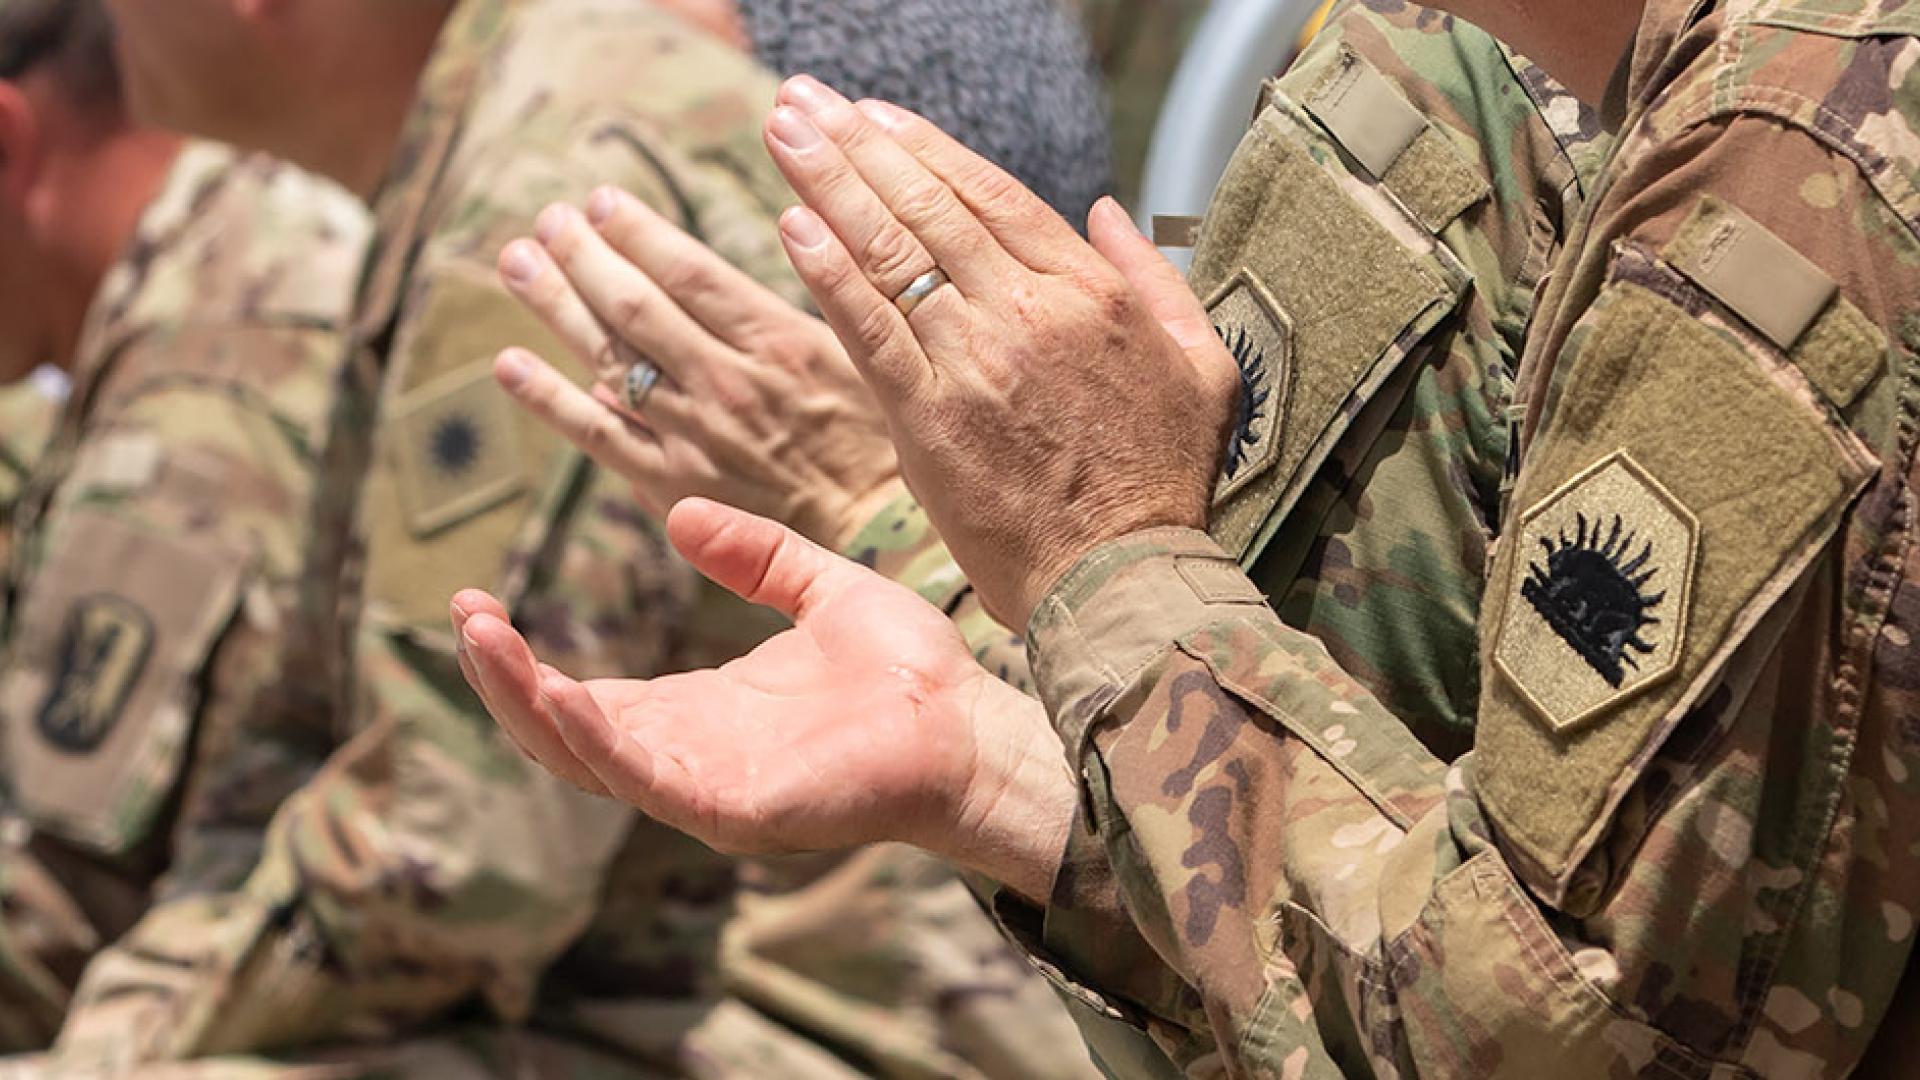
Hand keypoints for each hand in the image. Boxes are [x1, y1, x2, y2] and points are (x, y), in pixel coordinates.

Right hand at [450, 499, 1075, 901]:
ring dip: (527, 705)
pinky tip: (555, 695)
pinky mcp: (733, 809)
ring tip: (482, 642)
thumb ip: (753, 557)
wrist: (974, 727)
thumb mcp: (818, 590)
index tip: (478, 599)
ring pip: (586, 759)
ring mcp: (705, 789)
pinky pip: (645, 780)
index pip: (584, 696)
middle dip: (504, 681)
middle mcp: (688, 755)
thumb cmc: (909, 676)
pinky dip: (594, 741)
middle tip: (464, 615)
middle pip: (563, 732)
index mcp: (699, 713)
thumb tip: (680, 512)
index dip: (525, 658)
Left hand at [496, 186, 903, 550]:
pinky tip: (509, 363)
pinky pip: (598, 436)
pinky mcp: (676, 484)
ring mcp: (695, 434)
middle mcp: (727, 382)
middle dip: (585, 255)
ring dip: (556, 304)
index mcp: (777, 341)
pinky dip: (550, 398)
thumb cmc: (884, 436)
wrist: (886, 533)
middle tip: (550, 218)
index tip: (603, 200)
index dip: (638, 232)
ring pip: (610, 358)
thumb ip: (797, 305)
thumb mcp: (860, 350)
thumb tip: (730, 266)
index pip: (689, 272)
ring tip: (517, 260)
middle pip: (637, 306)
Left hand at [761, 76, 1240, 627]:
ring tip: (783, 132)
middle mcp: (1028, 310)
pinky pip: (869, 329)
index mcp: (1089, 292)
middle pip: (928, 205)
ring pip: (890, 253)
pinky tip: (791, 226)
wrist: (1124, 576)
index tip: (875, 116)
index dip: (925, 148)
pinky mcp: (929, 417)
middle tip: (803, 102)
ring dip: (827, 185)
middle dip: (857, 144)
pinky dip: (829, 273)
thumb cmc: (1164, 479)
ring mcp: (975, 361)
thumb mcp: (1202, 364)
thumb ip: (1157, 278)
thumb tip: (1107, 212)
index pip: (993, 194)